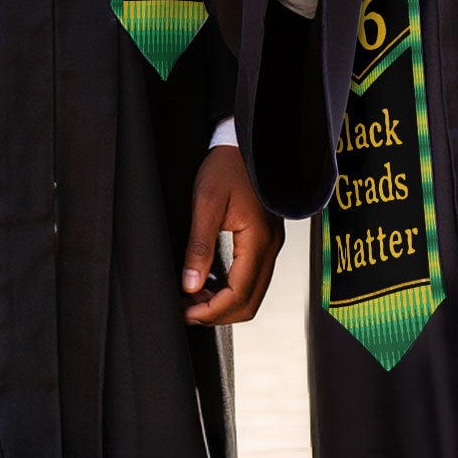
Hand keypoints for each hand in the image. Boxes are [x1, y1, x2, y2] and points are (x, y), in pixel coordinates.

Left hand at [181, 144, 282, 325]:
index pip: (239, 294)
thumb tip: (190, 285)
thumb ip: (199, 246)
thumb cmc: (226, 167)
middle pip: (249, 302)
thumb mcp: (206, 203)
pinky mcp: (265, 240)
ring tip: (193, 298)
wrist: (244, 144)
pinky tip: (209, 283)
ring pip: (252, 293)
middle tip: (187, 311)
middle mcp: (270, 247)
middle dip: (218, 313)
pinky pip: (253, 278)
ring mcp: (271, 245)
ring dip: (224, 303)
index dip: (211, 311)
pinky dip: (232, 289)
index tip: (185, 312)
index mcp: (258, 240)